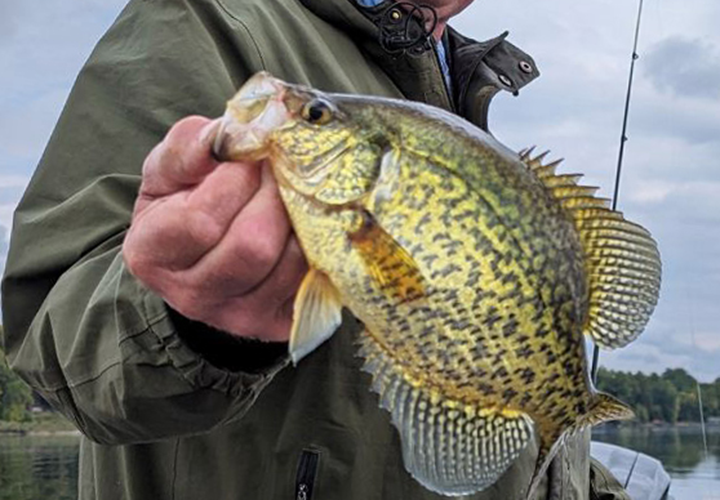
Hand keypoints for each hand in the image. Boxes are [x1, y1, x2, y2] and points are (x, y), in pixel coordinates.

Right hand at [123, 116, 306, 341]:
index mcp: (152, 254)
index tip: (247, 156)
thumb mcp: (169, 170)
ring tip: (290, 192)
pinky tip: (303, 223)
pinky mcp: (277, 322)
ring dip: (299, 215)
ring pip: (289, 260)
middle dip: (273, 194)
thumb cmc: (182, 204)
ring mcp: (238, 315)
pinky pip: (312, 277)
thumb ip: (189, 147)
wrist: (203, 257)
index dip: (234, 180)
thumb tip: (229, 134)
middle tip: (276, 169)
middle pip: (253, 244)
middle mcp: (191, 295)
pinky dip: (316, 242)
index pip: (201, 221)